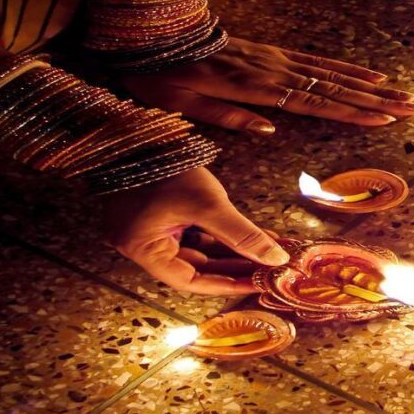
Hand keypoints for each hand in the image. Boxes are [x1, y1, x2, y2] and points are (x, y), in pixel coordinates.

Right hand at [103, 167, 288, 294]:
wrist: (138, 128)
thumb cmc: (165, 165)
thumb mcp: (208, 203)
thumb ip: (242, 235)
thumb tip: (275, 259)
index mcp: (142, 249)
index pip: (189, 281)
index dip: (226, 285)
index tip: (258, 283)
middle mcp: (142, 244)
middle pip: (195, 267)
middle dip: (234, 267)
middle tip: (268, 269)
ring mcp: (150, 227)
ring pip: (197, 248)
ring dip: (232, 250)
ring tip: (267, 252)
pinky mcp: (159, 213)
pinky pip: (194, 231)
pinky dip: (220, 235)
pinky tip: (252, 234)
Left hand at [120, 37, 413, 133]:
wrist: (155, 35)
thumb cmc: (164, 78)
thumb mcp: (186, 105)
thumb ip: (230, 117)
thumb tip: (272, 129)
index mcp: (255, 88)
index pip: (313, 103)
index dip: (351, 113)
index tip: (384, 119)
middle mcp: (274, 72)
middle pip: (334, 88)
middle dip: (376, 100)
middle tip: (411, 108)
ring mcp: (277, 60)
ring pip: (332, 75)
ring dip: (370, 87)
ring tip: (402, 95)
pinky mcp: (274, 55)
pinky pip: (317, 62)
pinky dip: (346, 69)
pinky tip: (368, 76)